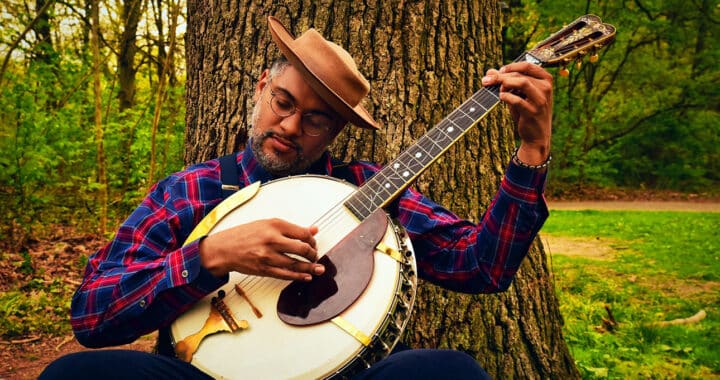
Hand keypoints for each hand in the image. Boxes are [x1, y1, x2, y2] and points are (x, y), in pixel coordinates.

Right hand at [199, 218, 324, 280]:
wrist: (223, 248)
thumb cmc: (244, 235)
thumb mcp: (267, 224)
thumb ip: (291, 228)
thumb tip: (313, 229)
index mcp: (274, 225)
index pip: (302, 233)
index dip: (312, 240)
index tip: (313, 243)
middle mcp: (272, 239)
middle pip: (302, 248)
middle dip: (313, 254)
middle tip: (315, 256)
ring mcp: (268, 256)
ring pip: (296, 264)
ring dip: (310, 268)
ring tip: (318, 269)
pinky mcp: (264, 269)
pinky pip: (286, 275)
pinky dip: (298, 276)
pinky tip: (306, 276)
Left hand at [482, 62, 552, 164]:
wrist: (536, 136)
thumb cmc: (526, 112)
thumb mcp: (518, 95)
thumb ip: (506, 82)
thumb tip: (489, 72)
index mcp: (546, 80)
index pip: (527, 65)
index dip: (511, 66)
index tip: (499, 71)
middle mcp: (546, 88)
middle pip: (521, 74)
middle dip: (501, 76)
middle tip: (486, 80)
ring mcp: (541, 100)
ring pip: (522, 83)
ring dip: (504, 83)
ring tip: (497, 90)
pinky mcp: (533, 112)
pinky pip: (517, 100)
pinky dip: (506, 97)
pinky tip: (501, 98)